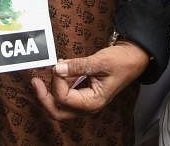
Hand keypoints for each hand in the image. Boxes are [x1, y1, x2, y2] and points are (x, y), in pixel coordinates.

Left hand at [31, 42, 148, 120]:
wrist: (134, 58)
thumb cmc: (122, 61)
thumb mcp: (99, 61)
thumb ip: (77, 66)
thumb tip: (57, 68)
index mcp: (93, 102)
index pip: (64, 98)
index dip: (57, 81)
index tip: (59, 64)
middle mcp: (88, 106)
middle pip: (58, 112)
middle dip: (44, 98)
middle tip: (35, 82)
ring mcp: (85, 101)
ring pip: (60, 104)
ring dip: (51, 90)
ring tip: (48, 72)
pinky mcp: (84, 93)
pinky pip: (66, 94)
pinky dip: (59, 84)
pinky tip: (59, 70)